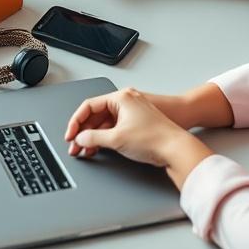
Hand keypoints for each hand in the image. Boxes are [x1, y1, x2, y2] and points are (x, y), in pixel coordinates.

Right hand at [65, 88, 213, 187]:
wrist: (177, 149)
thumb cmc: (155, 138)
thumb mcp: (117, 138)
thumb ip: (93, 138)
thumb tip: (80, 139)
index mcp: (120, 98)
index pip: (89, 106)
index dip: (76, 122)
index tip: (70, 135)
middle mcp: (126, 101)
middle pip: (96, 115)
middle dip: (84, 131)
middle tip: (74, 145)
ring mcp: (133, 112)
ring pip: (105, 123)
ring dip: (93, 137)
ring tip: (85, 150)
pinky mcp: (138, 124)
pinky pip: (114, 128)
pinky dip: (105, 138)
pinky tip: (99, 149)